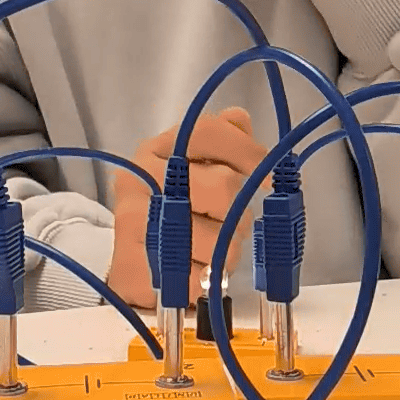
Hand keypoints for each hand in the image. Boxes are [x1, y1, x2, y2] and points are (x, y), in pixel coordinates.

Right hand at [106, 107, 266, 308]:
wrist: (128, 262)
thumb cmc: (169, 209)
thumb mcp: (189, 168)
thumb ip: (219, 141)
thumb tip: (240, 120)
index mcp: (157, 149)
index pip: (208, 132)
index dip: (248, 151)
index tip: (271, 177)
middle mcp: (141, 178)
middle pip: (224, 186)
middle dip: (239, 212)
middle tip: (231, 224)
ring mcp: (134, 223)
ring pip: (219, 239)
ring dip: (227, 252)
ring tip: (211, 251)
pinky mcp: (135, 267)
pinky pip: (200, 277)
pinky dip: (208, 279)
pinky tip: (196, 271)